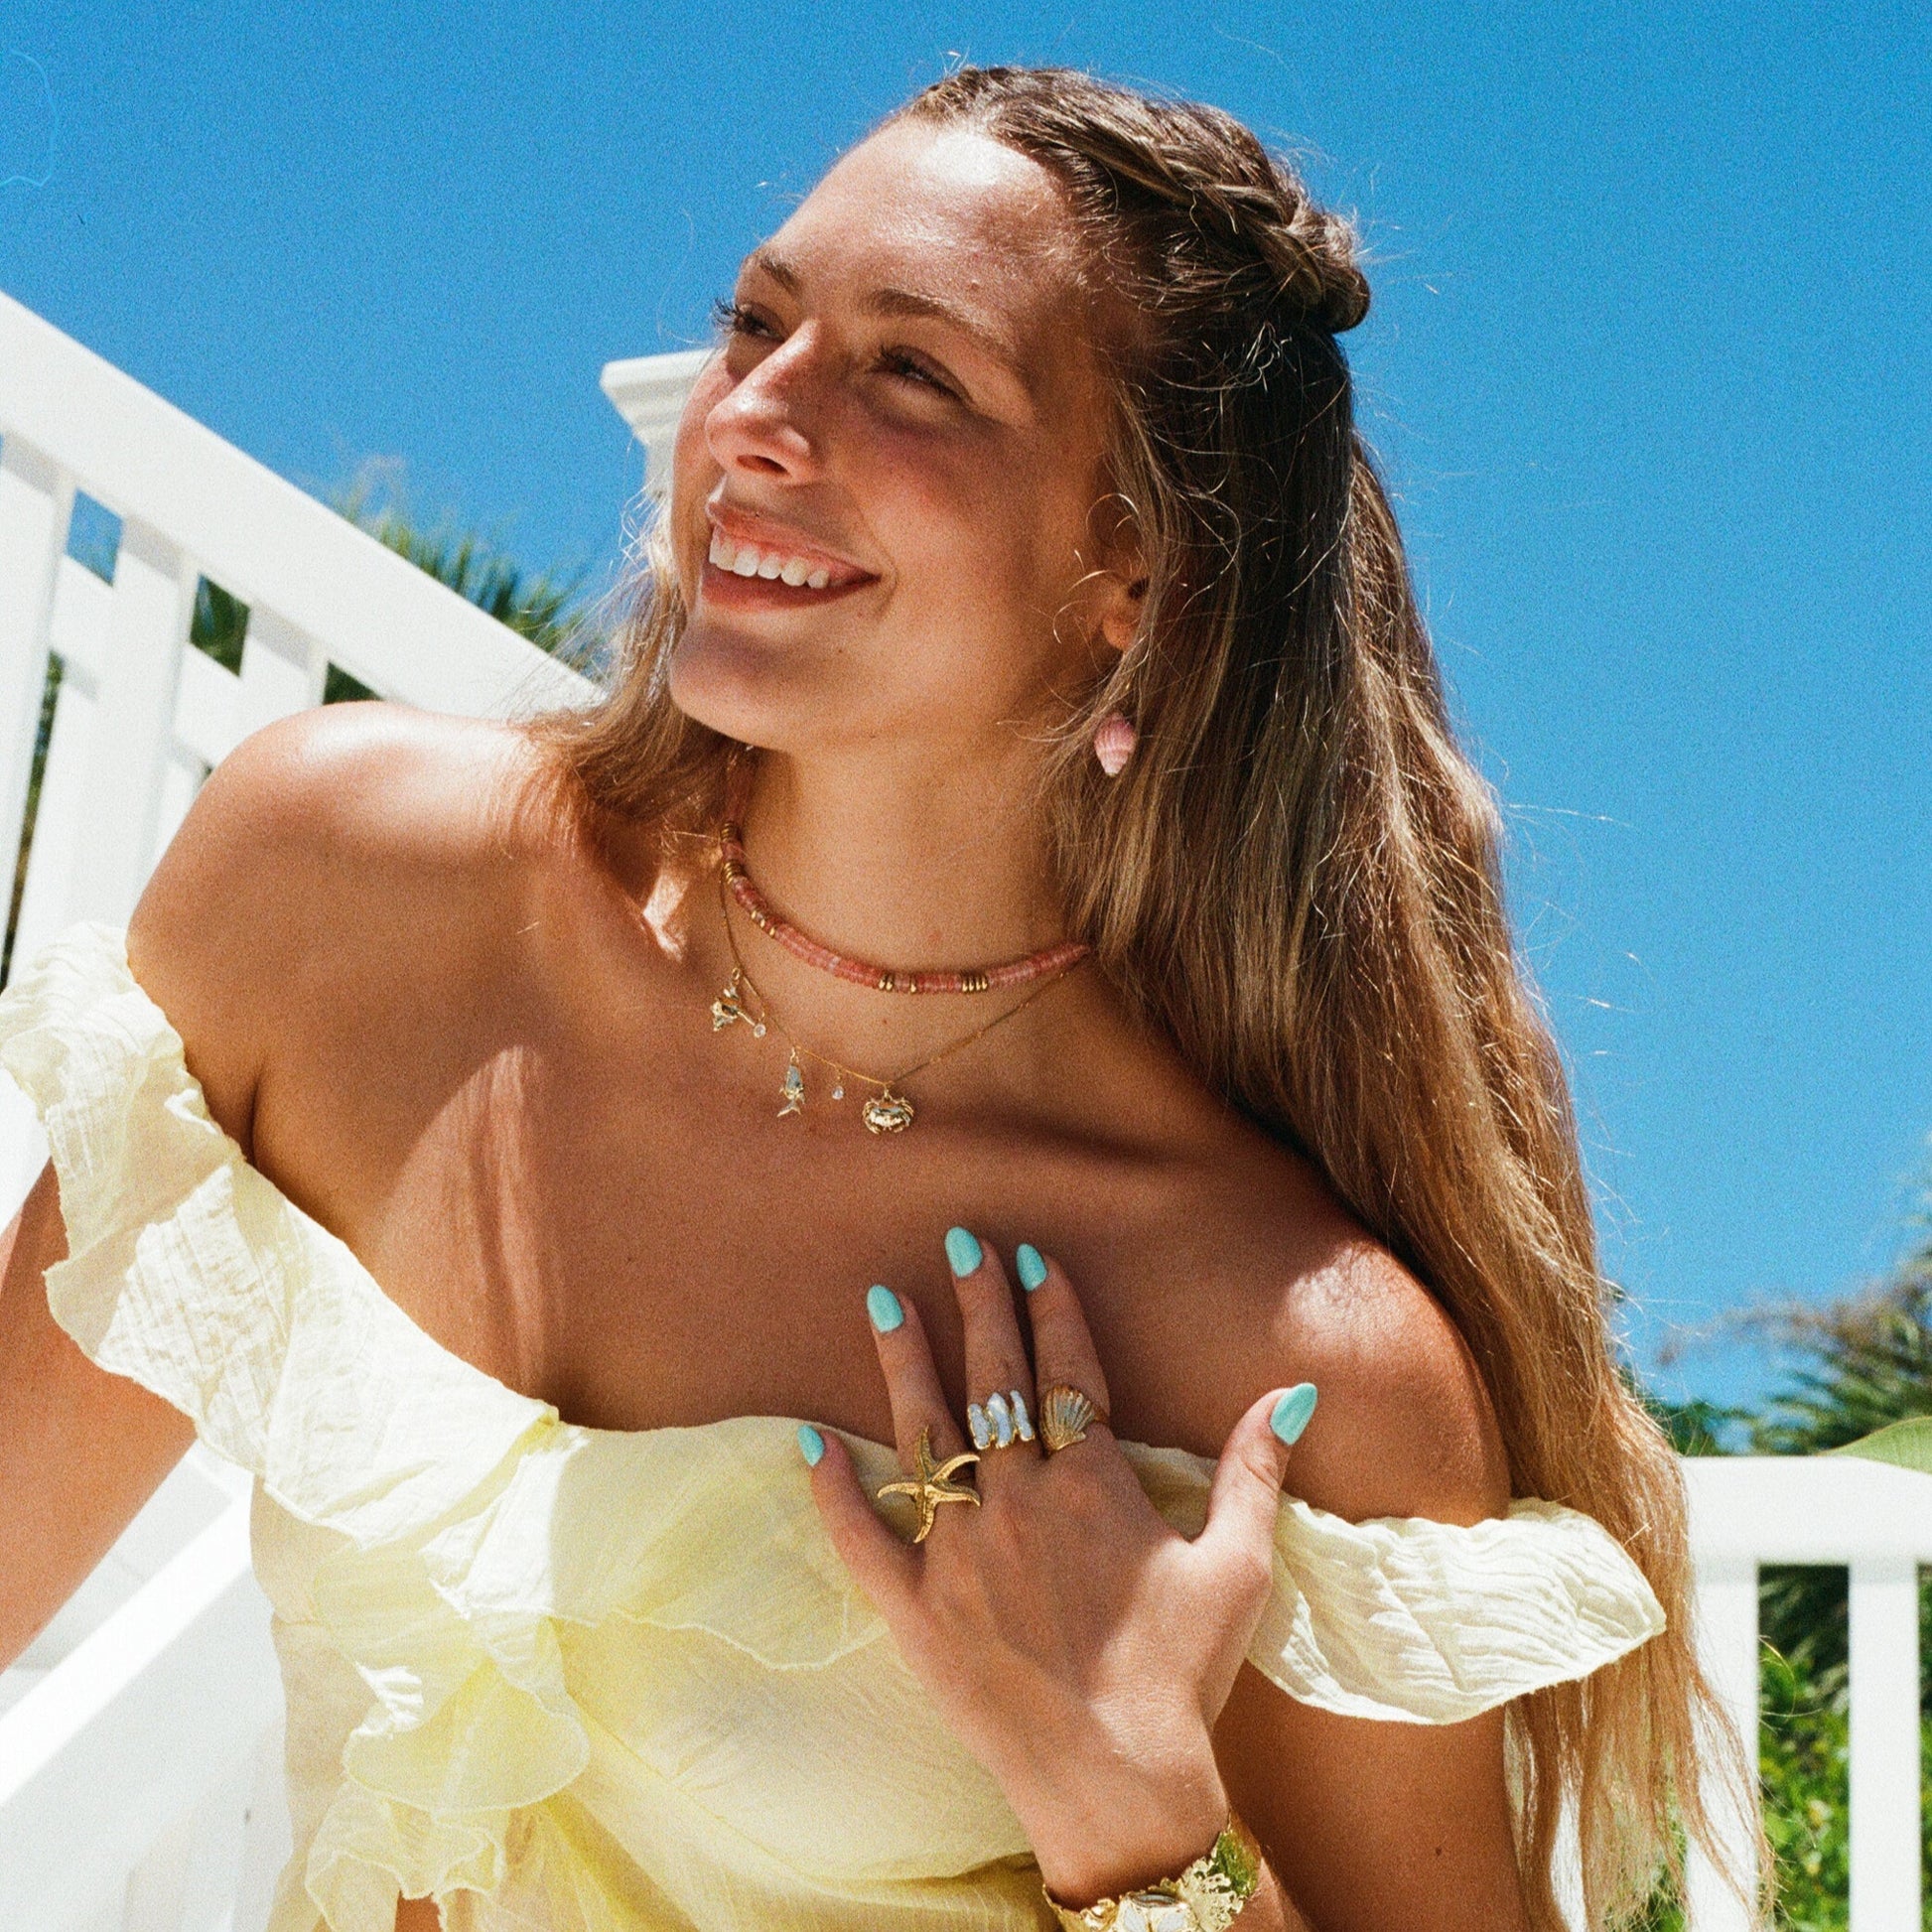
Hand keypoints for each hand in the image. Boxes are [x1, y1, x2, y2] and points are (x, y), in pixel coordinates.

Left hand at [800, 1228, 1317, 1907]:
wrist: (1118, 1781)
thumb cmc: (1183, 1674)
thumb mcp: (1238, 1566)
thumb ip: (1253, 1469)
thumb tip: (1292, 1390)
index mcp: (1094, 1485)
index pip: (1068, 1371)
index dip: (1051, 1308)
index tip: (1031, 1258)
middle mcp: (1020, 1502)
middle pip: (994, 1383)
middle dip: (978, 1306)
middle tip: (958, 1241)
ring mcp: (960, 1554)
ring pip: (926, 1436)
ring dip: (903, 1364)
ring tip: (882, 1300)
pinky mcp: (916, 1611)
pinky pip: (860, 1540)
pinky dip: (831, 1489)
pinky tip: (807, 1438)